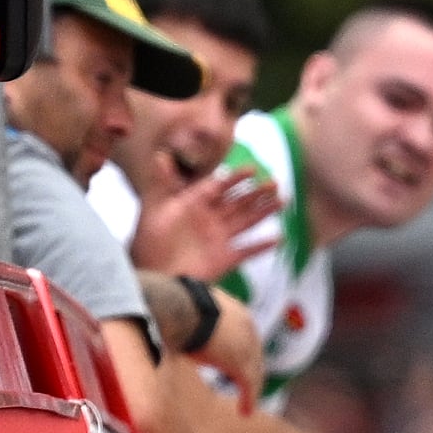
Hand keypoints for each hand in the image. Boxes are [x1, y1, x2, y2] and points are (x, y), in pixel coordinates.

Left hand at [131, 159, 281, 282]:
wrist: (154, 277)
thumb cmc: (150, 243)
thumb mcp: (154, 209)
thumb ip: (162, 183)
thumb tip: (160, 156)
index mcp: (195, 206)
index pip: (220, 187)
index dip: (235, 178)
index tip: (252, 170)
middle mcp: (210, 221)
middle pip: (238, 203)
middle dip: (256, 193)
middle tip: (274, 183)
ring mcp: (219, 240)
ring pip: (247, 222)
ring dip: (264, 212)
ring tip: (282, 202)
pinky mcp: (224, 259)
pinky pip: (247, 251)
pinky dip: (262, 246)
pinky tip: (278, 239)